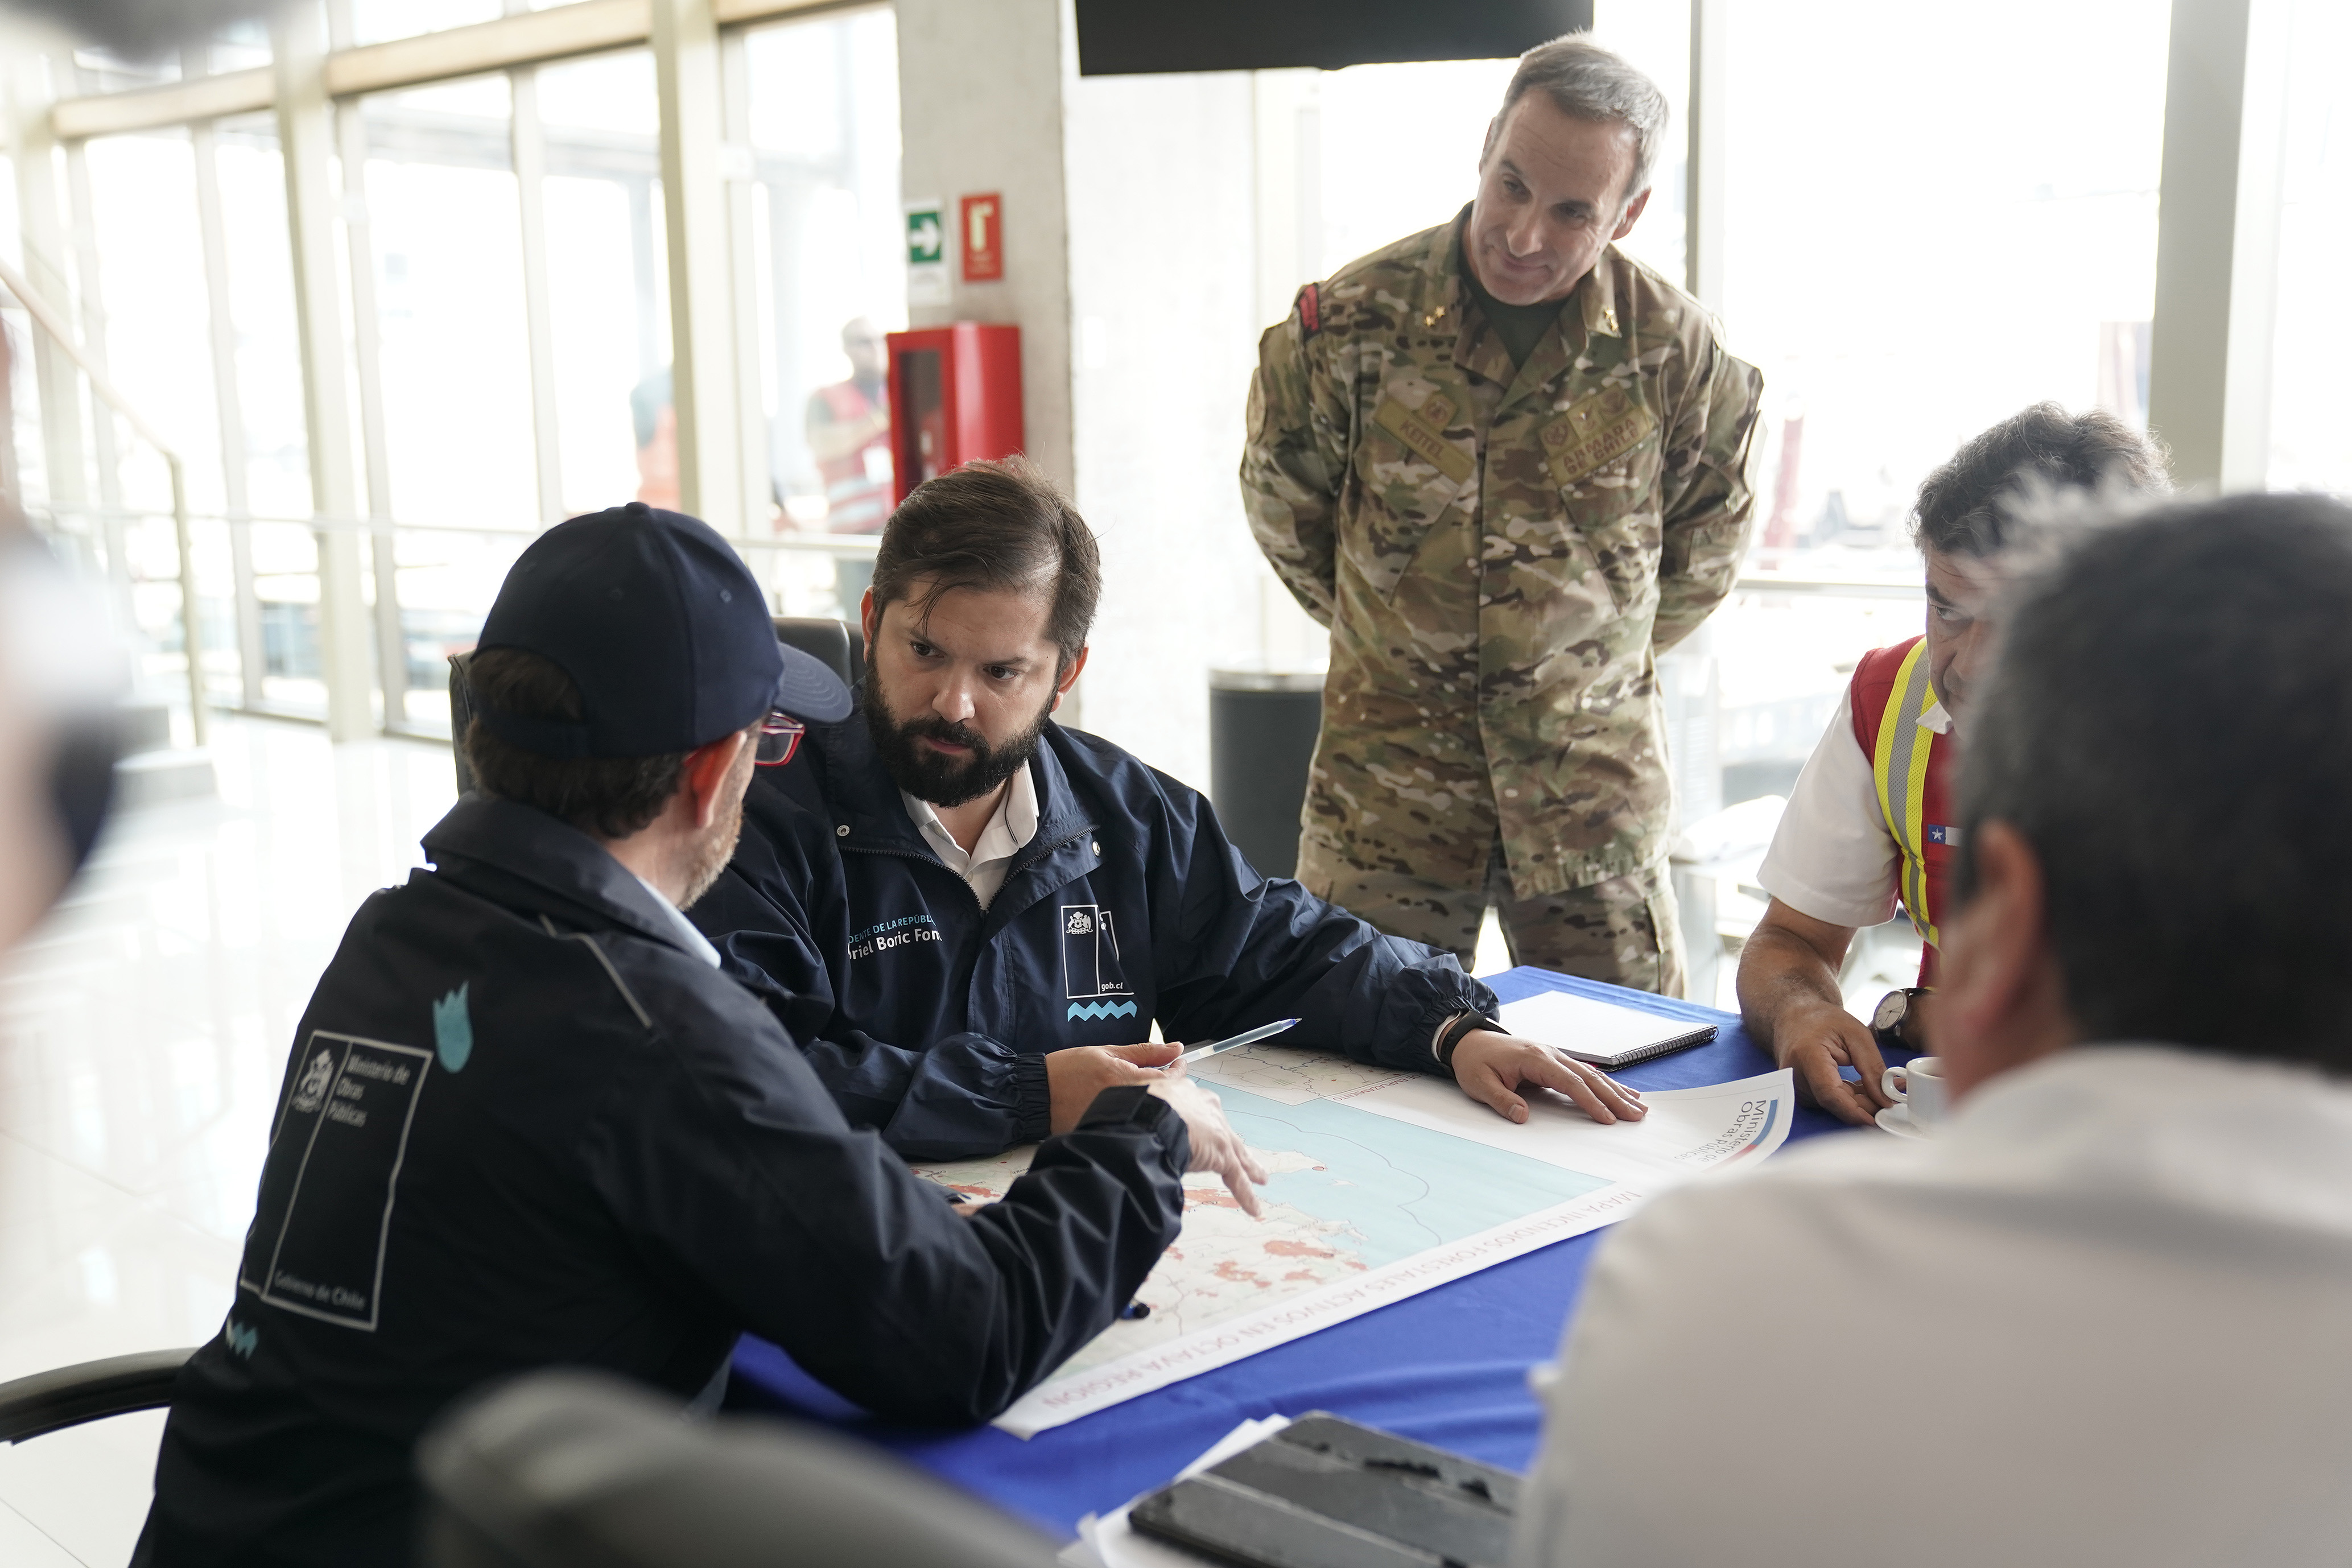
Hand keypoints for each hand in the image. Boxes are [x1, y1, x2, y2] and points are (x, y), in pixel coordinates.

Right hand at [1046, 1041, 1180, 1133]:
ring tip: (1140, 1093)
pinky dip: (1136, 1116)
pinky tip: (1126, 1109)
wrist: (1038, 1094)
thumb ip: (1144, 1052)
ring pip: (1150, 1112)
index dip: (1179, 1070)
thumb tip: (1176, 1048)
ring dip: (1153, 1102)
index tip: (1179, 1062)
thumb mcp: (1107, 1052)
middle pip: (1164, 1098)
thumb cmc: (1068, 1070)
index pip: (1170, 1078)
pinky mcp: (1109, 1134)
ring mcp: (1117, 1121)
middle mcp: (1125, 1103)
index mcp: (1126, 1079)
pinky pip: (1134, 1125)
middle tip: (1162, 1076)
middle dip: (1168, 1087)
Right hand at [1147, 1068, 1269, 1216]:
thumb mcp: (1139, 1097)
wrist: (1149, 1115)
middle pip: (1222, 1130)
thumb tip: (1133, 1112)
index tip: (1198, 1128)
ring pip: (1237, 1153)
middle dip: (1230, 1143)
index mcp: (1186, 1093)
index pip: (1197, 1110)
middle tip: (1238, 1152)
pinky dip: (1246, 1195)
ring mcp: (1218, 1132)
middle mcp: (1207, 1109)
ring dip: (1250, 1168)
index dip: (1197, 1120)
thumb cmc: (1137, 1105)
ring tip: (1261, 1177)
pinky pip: (1237, 1179)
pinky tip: (1254, 1209)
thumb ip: (1143, 1105)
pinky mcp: (1223, 1155)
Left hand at [1450, 1031, 1647, 1125]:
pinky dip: (1603, 1082)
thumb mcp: (1480, 1084)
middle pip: (1589, 1078)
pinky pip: (1583, 1072)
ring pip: (1591, 1074)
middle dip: (1615, 1097)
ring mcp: (1554, 1055)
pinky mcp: (1553, 1060)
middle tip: (1637, 1115)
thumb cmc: (1474, 1062)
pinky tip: (1619, 1091)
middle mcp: (1550, 1054)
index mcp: (1535, 1059)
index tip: (1608, 1119)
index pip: (1571, 1083)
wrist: (1468, 1041)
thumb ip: (1502, 1100)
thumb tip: (1522, 1117)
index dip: (1591, 1102)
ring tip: (1639, 1105)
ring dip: (1615, 1090)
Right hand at [1773, 1000, 1891, 1126]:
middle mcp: (1796, 1077)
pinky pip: (1832, 1102)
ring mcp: (1797, 1088)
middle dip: (1867, 1106)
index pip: (1830, 1093)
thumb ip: (1872, 1067)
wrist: (1795, 1019)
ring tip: (1880, 1087)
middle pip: (1835, 1104)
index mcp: (1807, 1056)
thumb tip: (1885, 1100)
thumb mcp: (1856, 1034)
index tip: (1877, 1119)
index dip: (1855, 1111)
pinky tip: (1864, 1088)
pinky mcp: (1802, 1094)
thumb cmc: (1823, 1021)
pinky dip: (1851, 1098)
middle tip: (1893, 1097)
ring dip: (1861, 1102)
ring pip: (1836, 1106)